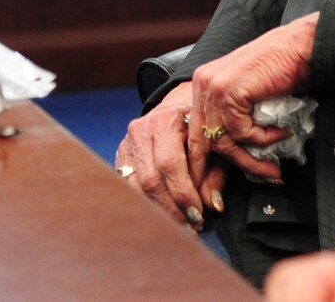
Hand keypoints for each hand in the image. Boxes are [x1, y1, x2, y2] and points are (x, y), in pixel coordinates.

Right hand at [116, 82, 224, 230]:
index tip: (200, 217)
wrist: (177, 108)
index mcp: (164, 121)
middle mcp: (140, 130)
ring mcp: (127, 143)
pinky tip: (164, 215)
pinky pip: (129, 187)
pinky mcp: (121, 156)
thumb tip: (212, 206)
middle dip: (172, 208)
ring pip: (136, 187)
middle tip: (191, 226)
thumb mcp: (213, 144)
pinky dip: (147, 203)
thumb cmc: (199, 126)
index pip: (170, 165)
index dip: (184, 195)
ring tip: (180, 225)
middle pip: (150, 179)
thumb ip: (214, 174)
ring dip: (158, 210)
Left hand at [187, 13, 317, 179]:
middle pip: (201, 142)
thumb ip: (237, 122)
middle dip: (211, 175)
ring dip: (250, 160)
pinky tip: (281, 131)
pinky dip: (263, 139)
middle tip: (221, 202)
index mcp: (204, 86)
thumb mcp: (251, 99)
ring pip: (223, 142)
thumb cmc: (284, 70)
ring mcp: (213, 86)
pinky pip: (242, 133)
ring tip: (272, 167)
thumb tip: (234, 158)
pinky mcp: (228, 91)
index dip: (200, 166)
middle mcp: (202, 84)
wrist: (303, 46)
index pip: (194, 134)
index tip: (208, 193)